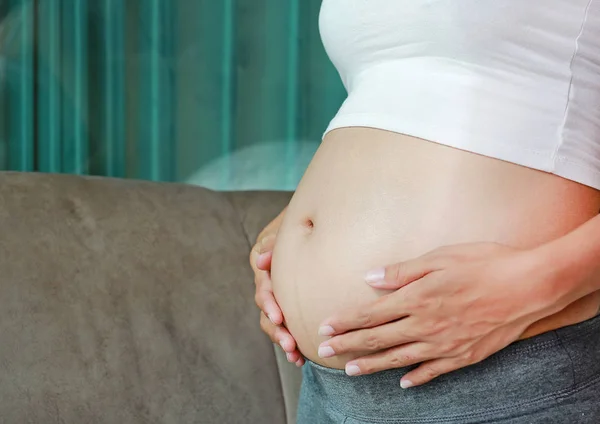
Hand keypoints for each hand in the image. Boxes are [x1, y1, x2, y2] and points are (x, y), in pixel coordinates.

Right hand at [250, 211, 303, 366]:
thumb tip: (260, 258)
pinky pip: (286, 324)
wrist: (311, 223)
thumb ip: (274, 240)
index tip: (279, 317)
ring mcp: (277, 293)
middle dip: (276, 329)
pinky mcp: (288, 302)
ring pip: (273, 321)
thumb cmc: (299, 222)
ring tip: (294, 355)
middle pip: (266, 309)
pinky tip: (300, 358)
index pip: (263, 287)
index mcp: (262, 263)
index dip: (269, 303)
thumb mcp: (287, 224)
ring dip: (282, 339)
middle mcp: (266, 281)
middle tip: (289, 343)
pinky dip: (291, 340)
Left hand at [317, 242, 560, 386]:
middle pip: (378, 338)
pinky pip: (433, 371)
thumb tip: (370, 278)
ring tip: (350, 370)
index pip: (370, 314)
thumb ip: (402, 272)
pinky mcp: (464, 355)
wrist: (530, 286)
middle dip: (347, 345)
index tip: (324, 326)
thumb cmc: (485, 263)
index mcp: (417, 298)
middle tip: (324, 351)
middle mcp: (425, 325)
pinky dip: (416, 378)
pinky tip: (403, 383)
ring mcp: (445, 344)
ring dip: (371, 365)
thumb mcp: (440, 258)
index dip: (345, 321)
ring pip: (399, 359)